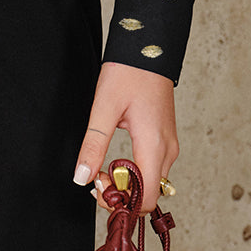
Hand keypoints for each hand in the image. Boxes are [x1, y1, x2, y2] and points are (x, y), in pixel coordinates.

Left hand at [72, 61, 177, 213]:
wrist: (149, 47)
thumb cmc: (129, 72)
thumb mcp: (104, 107)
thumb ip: (94, 145)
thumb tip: (82, 177)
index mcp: (154, 146)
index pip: (145, 199)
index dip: (120, 203)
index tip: (98, 186)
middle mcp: (167, 151)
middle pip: (149, 194)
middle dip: (120, 193)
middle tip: (95, 175)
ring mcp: (169, 145)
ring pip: (151, 182)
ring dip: (126, 183)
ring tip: (103, 164)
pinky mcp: (165, 139)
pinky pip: (152, 168)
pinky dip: (134, 171)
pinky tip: (116, 158)